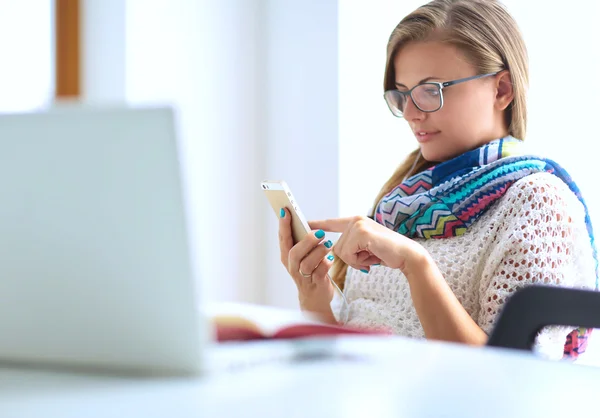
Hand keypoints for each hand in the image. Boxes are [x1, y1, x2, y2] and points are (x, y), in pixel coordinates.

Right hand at [278, 208, 333, 315]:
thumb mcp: (303, 255)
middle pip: (293, 252)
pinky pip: (320, 272)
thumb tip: (305, 221)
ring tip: (327, 244)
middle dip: (306, 241)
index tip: (286, 210)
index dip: (283, 224)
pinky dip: (326, 263)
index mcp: (287, 256)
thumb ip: (302, 241)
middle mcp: (292, 266)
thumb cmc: (309, 271)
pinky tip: (330, 258)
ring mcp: (303, 276)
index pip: (283, 238)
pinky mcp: (315, 284)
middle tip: (319, 232)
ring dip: (318, 251)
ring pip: (306, 263)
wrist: (315, 298)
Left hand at [309, 216, 427, 274]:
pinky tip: (371, 257)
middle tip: (369, 257)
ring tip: (371, 256)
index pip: (332, 223)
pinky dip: (358, 261)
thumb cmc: (387, 253)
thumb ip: (350, 246)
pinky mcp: (361, 233)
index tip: (304, 223)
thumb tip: (333, 252)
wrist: (406, 256)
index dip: (318, 224)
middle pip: (336, 247)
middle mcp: (355, 220)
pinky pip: (348, 254)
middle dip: (351, 258)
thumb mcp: (364, 249)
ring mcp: (358, 225)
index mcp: (356, 222)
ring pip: (341, 252)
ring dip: (356, 260)